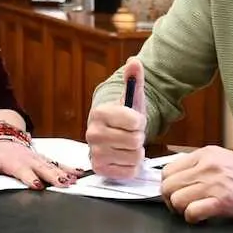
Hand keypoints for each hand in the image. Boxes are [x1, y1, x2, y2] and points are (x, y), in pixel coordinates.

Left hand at [0, 140, 81, 188]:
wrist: (6, 139)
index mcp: (16, 163)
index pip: (24, 172)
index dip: (30, 178)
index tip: (38, 185)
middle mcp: (31, 161)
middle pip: (44, 169)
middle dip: (54, 176)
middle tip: (64, 183)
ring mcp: (40, 159)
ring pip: (54, 166)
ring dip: (64, 173)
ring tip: (74, 179)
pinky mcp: (46, 159)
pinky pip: (59, 163)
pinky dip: (70, 168)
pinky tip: (79, 173)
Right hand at [85, 57, 146, 178]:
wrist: (112, 133)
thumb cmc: (124, 115)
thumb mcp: (132, 96)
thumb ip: (134, 78)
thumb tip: (134, 61)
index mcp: (99, 113)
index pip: (134, 122)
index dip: (140, 121)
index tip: (134, 120)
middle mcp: (92, 133)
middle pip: (135, 141)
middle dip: (138, 137)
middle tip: (131, 133)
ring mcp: (95, 153)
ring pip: (134, 157)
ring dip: (136, 152)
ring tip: (127, 144)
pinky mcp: (100, 169)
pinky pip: (129, 171)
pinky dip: (132, 166)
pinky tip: (124, 156)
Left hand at [160, 146, 232, 223]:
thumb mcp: (224, 159)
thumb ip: (201, 165)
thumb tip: (180, 178)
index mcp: (205, 154)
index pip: (168, 170)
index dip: (169, 186)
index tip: (177, 194)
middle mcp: (207, 166)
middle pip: (168, 186)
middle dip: (171, 201)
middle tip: (183, 207)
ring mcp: (214, 183)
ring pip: (176, 200)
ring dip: (182, 211)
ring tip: (195, 212)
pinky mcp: (223, 201)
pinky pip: (191, 212)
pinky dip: (193, 219)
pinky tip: (203, 218)